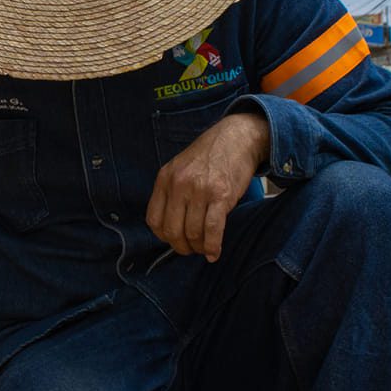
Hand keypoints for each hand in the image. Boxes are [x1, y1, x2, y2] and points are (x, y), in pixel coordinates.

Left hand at [145, 111, 269, 261]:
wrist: (237, 138)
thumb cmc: (209, 156)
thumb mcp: (180, 168)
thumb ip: (172, 192)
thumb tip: (170, 228)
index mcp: (165, 178)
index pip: (153, 220)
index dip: (163, 236)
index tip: (173, 240)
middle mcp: (179, 184)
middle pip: (172, 230)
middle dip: (181, 247)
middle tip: (190, 249)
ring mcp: (200, 190)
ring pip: (193, 232)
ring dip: (199, 247)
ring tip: (204, 249)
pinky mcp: (221, 195)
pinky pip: (213, 229)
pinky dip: (213, 246)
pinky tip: (214, 253)